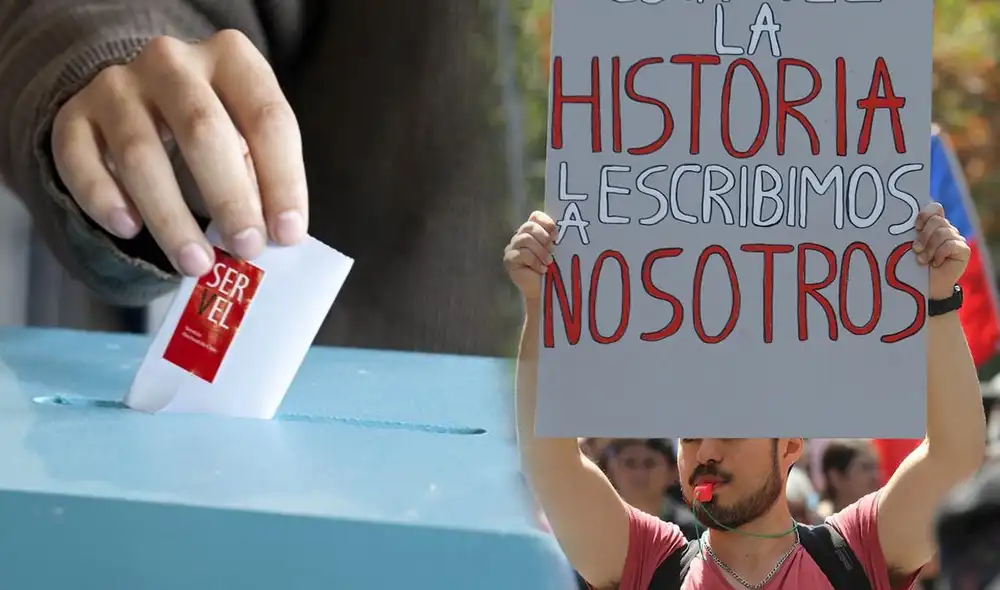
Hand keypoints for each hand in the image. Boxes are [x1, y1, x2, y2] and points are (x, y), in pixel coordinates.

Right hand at [51, 30, 307, 276]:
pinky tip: (128, 230)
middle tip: (246, 248)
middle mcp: (171, 62)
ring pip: (140, 152)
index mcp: (231, 58)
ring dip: (171, 216)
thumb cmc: (213, 129)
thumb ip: (261, 175)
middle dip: (230, 197)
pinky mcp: (74, 115)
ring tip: (196, 263)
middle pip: (203, 130)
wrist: (139, 100)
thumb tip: (274, 234)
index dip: (282, 179)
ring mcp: (117, 85)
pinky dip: (103, 198)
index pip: (267, 117)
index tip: (288, 233)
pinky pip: (80, 159)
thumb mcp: (246, 137)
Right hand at [503, 211, 555, 300]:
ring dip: (540, 251)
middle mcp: (521, 236)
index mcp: (533, 231)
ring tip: (548, 262)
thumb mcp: (557, 251)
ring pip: (525, 239)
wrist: (543, 291)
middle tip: (553, 249)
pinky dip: (534, 261)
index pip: (535, 216)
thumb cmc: (552, 269)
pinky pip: (521, 254)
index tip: (556, 234)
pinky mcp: (509, 259)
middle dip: (543, 237)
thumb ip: (556, 239)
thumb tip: (563, 229)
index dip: (546, 222)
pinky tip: (541, 269)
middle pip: (529, 226)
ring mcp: (513, 247)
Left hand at [913, 202, 969, 299]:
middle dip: (923, 236)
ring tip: (922, 260)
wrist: (925, 286)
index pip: (934, 208)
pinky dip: (939, 255)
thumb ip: (908, 234)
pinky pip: (951, 245)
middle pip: (937, 221)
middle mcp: (946, 229)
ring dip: (929, 249)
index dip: (925, 214)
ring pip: (943, 233)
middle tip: (916, 249)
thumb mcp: (908, 247)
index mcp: (932, 225)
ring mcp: (956, 238)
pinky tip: (936, 263)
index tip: (916, 227)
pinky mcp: (963, 249)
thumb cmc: (912, 266)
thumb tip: (898, 222)